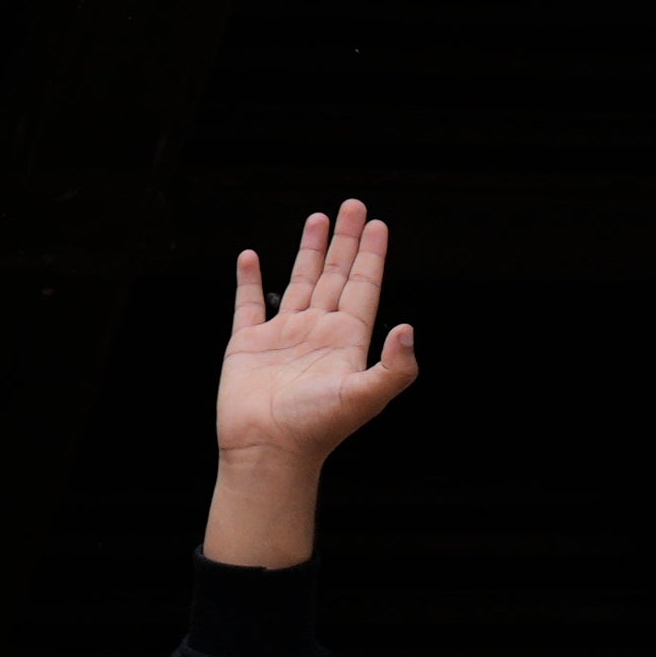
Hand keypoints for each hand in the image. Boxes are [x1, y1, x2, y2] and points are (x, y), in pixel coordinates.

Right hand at [206, 198, 414, 564]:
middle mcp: (318, 331)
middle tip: (353, 205)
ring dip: (309, 251)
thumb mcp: (365, 396)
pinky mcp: (248, 344)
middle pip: (336, 275)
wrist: (268, 450)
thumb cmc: (317, 428)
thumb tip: (407, 328)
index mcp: (347, 339)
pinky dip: (250, 280)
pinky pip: (249, 304)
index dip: (371, 255)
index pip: (364, 286)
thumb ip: (394, 366)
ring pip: (299, 282)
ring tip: (317, 219)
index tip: (378, 225)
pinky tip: (252, 258)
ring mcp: (283, 335)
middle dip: (345, 241)